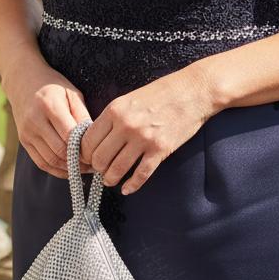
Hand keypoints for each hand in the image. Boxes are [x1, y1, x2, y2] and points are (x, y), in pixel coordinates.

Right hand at [6, 67, 95, 179]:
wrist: (23, 81)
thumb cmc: (54, 85)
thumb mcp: (72, 93)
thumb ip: (82, 115)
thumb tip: (93, 138)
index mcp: (49, 105)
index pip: (69, 135)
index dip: (84, 148)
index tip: (97, 152)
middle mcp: (35, 121)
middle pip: (59, 151)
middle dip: (79, 161)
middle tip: (94, 164)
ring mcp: (27, 133)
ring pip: (50, 160)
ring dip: (69, 169)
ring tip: (85, 168)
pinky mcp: (23, 141)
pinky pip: (41, 162)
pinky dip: (57, 170)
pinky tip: (70, 169)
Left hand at [80, 68, 215, 195]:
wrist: (193, 90)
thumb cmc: (162, 92)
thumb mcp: (130, 98)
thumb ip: (113, 117)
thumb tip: (97, 140)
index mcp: (115, 109)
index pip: (88, 140)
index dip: (84, 154)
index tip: (88, 159)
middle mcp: (126, 125)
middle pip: (99, 158)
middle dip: (97, 168)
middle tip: (100, 170)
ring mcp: (143, 138)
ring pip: (116, 170)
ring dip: (111, 180)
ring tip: (111, 180)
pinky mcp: (160, 150)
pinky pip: (140, 175)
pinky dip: (131, 186)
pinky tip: (127, 189)